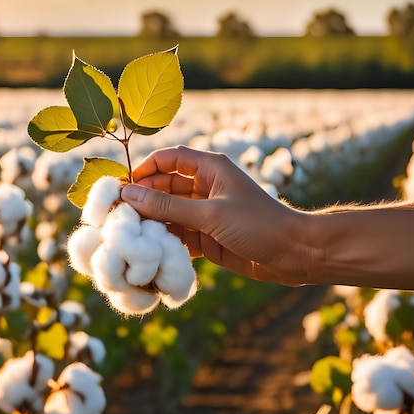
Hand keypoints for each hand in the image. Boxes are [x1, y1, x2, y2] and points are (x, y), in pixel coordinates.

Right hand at [120, 146, 314, 285]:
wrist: (295, 255)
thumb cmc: (258, 224)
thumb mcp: (210, 214)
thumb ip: (168, 207)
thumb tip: (129, 195)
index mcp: (209, 169)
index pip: (169, 159)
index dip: (146, 168)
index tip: (124, 185)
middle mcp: (204, 188)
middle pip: (164, 187)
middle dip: (144, 199)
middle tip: (118, 214)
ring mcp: (204, 213)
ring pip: (169, 213)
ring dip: (152, 223)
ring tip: (128, 235)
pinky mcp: (206, 237)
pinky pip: (178, 235)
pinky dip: (165, 242)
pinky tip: (150, 251)